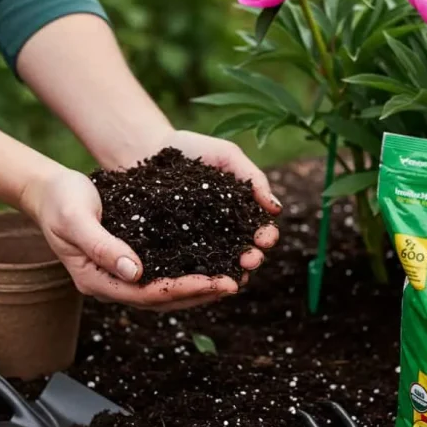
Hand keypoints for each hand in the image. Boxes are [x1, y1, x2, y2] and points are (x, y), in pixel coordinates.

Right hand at [20, 131, 279, 311]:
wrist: (50, 191)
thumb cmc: (60, 201)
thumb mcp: (76, 218)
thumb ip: (102, 246)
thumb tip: (135, 272)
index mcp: (96, 280)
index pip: (146, 293)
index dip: (182, 289)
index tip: (215, 282)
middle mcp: (113, 283)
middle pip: (163, 299)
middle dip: (200, 292)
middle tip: (235, 282)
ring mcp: (123, 274)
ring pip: (168, 291)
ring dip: (201, 286)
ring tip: (234, 277)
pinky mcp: (134, 259)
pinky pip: (167, 271)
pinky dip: (192, 268)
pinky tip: (217, 260)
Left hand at [142, 130, 282, 281]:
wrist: (151, 149)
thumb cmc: (194, 149)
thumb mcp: (227, 155)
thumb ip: (253, 178)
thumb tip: (276, 209)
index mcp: (241, 212)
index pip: (260, 229)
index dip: (266, 235)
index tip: (265, 237)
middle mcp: (224, 232)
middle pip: (243, 251)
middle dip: (252, 257)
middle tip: (250, 260)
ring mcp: (199, 241)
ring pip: (219, 262)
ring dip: (230, 271)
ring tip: (233, 275)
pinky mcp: (175, 247)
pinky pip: (187, 262)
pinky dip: (197, 271)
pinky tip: (201, 278)